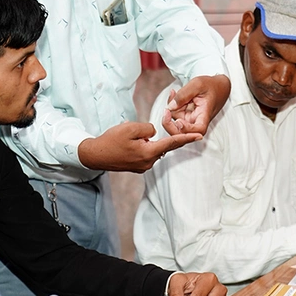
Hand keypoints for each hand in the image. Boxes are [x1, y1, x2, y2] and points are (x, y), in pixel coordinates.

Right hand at [77, 121, 200, 172]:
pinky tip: (127, 143)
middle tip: (134, 134)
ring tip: (126, 139)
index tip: (200, 136)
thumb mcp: (130, 128)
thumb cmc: (111, 141)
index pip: (172, 143)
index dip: (186, 138)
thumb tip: (154, 132)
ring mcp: (143, 166)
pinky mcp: (137, 166)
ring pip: (151, 147)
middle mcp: (149, 162)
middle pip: (160, 144)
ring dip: (144, 140)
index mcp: (149, 153)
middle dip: (152, 136)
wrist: (95, 155)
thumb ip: (148, 128)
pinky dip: (141, 145)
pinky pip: (145, 152)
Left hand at [162, 74, 230, 136]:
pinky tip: (174, 95)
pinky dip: (172, 106)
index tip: (178, 121)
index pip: (198, 129)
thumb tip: (170, 107)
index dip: (187, 129)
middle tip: (166, 110)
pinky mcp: (186, 117)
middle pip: (183, 133)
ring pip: (175, 123)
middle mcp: (198, 120)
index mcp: (205, 114)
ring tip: (174, 93)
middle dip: (170, 124)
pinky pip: (176, 115)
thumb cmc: (210, 85)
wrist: (217, 87)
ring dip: (171, 110)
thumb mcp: (197, 84)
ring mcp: (191, 120)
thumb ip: (183, 94)